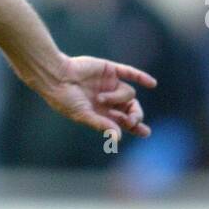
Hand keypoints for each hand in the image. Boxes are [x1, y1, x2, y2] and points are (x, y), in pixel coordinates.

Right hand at [40, 55, 156, 140]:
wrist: (56, 77)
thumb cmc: (65, 99)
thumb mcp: (83, 115)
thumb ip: (101, 124)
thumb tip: (118, 138)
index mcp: (102, 113)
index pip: (124, 122)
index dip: (136, 127)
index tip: (144, 132)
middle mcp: (109, 99)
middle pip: (131, 108)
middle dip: (134, 115)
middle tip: (132, 121)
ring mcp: (110, 84)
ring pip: (128, 93)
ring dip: (117, 98)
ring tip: (100, 99)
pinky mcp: (110, 70)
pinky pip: (129, 73)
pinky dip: (141, 77)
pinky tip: (152, 84)